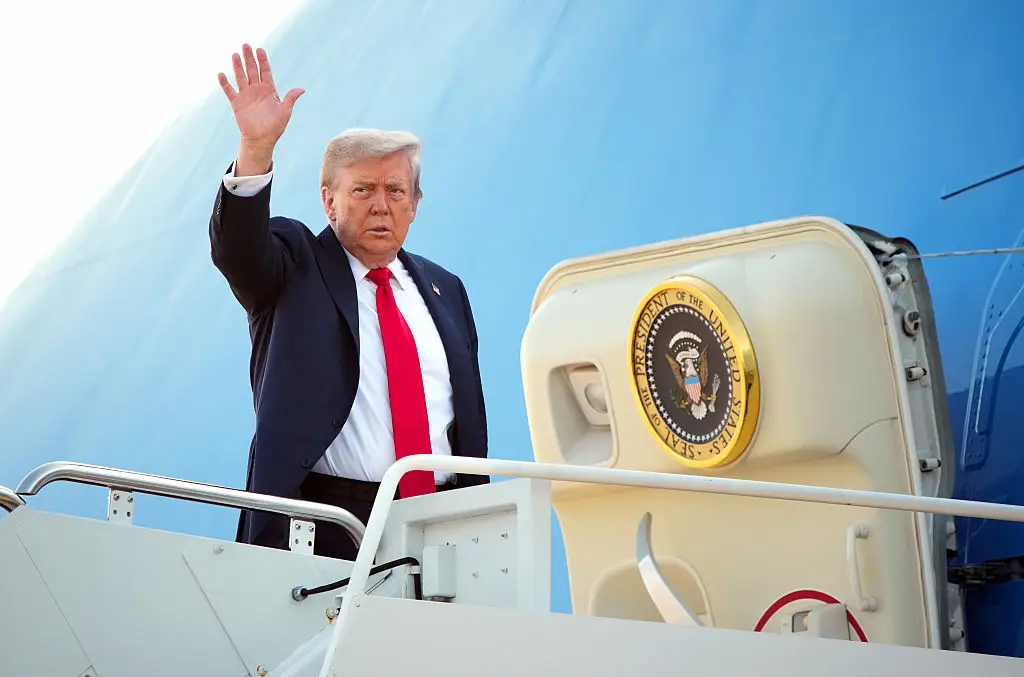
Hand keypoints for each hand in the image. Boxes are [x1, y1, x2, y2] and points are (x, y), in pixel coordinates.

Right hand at [218, 44, 303, 173]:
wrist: (261, 140)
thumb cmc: (275, 127)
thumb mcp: (285, 112)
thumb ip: (290, 99)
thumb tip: (302, 89)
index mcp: (269, 90)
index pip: (265, 72)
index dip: (263, 61)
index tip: (260, 50)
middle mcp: (256, 90)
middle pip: (252, 70)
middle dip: (249, 58)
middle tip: (245, 45)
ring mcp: (246, 96)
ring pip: (240, 77)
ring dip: (237, 66)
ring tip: (235, 54)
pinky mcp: (236, 103)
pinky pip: (229, 91)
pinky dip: (225, 83)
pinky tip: (221, 74)